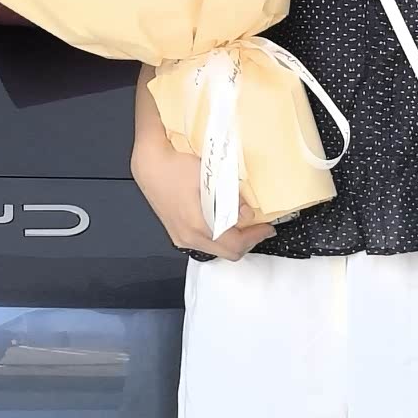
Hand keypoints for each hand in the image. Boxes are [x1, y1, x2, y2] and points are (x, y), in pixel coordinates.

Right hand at [131, 111, 276, 262]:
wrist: (149, 164)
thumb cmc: (176, 166)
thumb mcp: (210, 177)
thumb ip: (231, 198)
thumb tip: (248, 213)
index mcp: (198, 227)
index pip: (235, 244)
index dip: (255, 237)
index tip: (268, 227)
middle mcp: (189, 238)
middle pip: (227, 253)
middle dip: (247, 241)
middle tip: (260, 227)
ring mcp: (181, 238)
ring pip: (215, 249)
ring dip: (233, 240)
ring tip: (244, 223)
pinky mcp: (176, 233)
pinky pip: (204, 243)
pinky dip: (219, 236)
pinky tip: (223, 221)